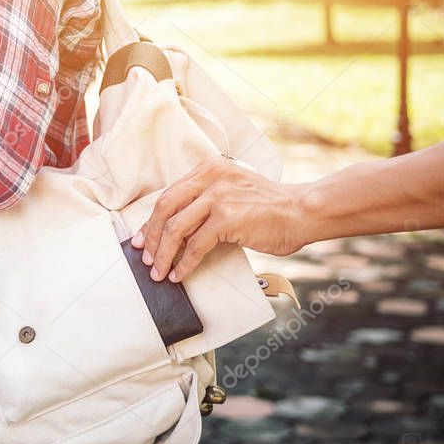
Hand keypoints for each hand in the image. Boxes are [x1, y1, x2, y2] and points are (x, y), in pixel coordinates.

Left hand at [130, 157, 308, 282]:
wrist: (302, 211)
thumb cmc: (270, 207)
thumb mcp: (232, 191)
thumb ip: (206, 202)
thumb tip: (176, 231)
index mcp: (209, 169)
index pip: (169, 195)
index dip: (151, 220)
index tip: (142, 239)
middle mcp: (210, 177)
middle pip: (165, 209)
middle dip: (150, 237)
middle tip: (146, 258)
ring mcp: (218, 196)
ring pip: (175, 229)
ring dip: (163, 255)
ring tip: (159, 272)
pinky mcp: (226, 218)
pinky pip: (195, 245)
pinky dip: (184, 263)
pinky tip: (180, 274)